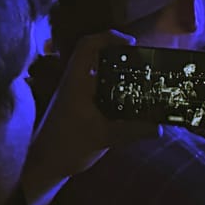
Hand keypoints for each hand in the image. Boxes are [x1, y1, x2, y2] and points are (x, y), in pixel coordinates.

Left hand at [19, 31, 161, 204]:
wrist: (44, 167)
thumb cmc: (67, 147)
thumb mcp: (104, 138)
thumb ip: (133, 130)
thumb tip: (161, 127)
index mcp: (77, 82)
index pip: (88, 45)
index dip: (109, 37)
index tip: (132, 43)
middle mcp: (75, 82)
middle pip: (95, 54)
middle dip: (119, 52)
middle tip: (143, 59)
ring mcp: (75, 93)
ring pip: (96, 69)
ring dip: (117, 68)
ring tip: (141, 75)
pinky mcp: (78, 105)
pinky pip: (98, 85)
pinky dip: (114, 84)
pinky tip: (129, 97)